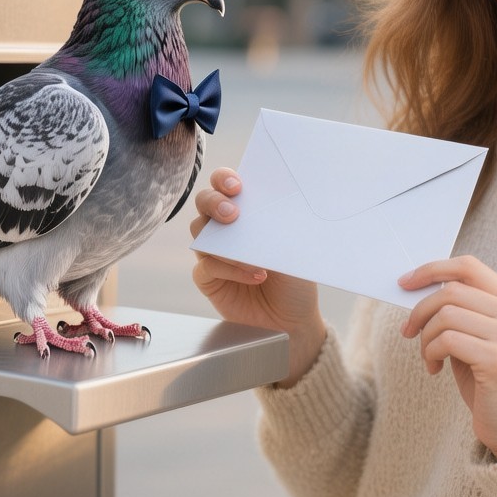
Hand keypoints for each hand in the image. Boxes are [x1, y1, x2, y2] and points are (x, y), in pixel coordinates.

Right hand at [192, 167, 325, 386]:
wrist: (293, 318)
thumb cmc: (295, 278)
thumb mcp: (293, 247)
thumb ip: (275, 228)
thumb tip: (263, 212)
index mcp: (247, 209)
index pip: (225, 183)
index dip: (224, 178)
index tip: (237, 186)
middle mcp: (225, 226)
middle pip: (204, 201)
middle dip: (214, 203)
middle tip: (233, 214)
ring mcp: (213, 251)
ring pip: (201, 233)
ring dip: (226, 242)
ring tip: (256, 257)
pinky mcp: (208, 278)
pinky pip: (207, 266)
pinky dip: (230, 270)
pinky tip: (256, 275)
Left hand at [399, 256, 496, 458]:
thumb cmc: (488, 379)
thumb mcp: (476, 336)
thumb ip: (459, 310)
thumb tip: (416, 287)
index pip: (468, 267)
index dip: (433, 269)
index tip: (405, 282)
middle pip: (451, 291)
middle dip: (420, 310)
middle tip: (408, 331)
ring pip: (446, 315)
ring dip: (426, 337)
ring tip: (429, 357)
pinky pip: (447, 340)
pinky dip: (430, 353)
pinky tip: (435, 369)